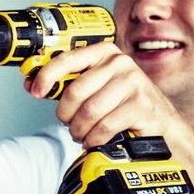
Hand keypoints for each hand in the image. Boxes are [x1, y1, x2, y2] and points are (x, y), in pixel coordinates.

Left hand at [28, 41, 187, 153]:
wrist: (161, 125)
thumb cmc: (124, 106)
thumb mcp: (97, 87)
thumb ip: (69, 83)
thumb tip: (32, 83)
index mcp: (104, 53)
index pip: (67, 59)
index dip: (46, 76)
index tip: (36, 90)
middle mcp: (119, 63)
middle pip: (75, 91)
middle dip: (66, 115)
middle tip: (70, 125)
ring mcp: (132, 82)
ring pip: (88, 112)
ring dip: (80, 130)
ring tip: (83, 134)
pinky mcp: (141, 104)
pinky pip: (104, 126)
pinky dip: (94, 139)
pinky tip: (96, 140)